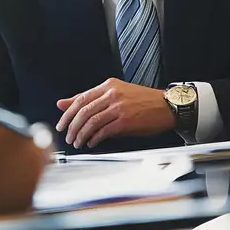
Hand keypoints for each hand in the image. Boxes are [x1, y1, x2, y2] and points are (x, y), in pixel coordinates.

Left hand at [56, 78, 175, 148]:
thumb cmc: (143, 101)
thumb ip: (91, 99)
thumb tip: (63, 104)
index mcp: (108, 86)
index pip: (81, 98)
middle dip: (71, 126)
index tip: (61, 123)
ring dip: (81, 134)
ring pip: (91, 121)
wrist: (167, 106)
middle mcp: (112, 94)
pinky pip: (104, 131)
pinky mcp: (126, 120)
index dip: (68, 113)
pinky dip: (94, 138)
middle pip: (83, 111)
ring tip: (77, 142)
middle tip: (67, 136)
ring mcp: (119, 107)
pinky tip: (91, 143)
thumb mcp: (116, 94)